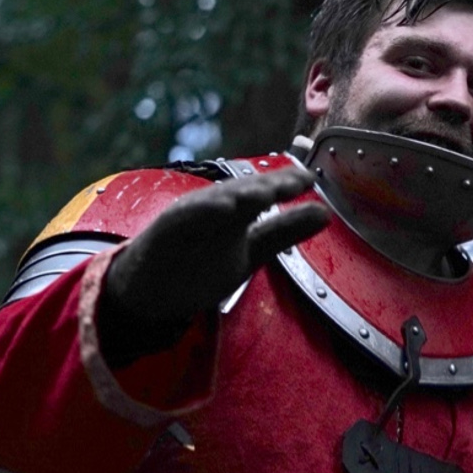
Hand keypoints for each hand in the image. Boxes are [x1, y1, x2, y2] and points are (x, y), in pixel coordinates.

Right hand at [105, 167, 330, 322]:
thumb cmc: (199, 266)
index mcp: (236, 210)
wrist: (147, 292)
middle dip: (270, 185)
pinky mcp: (164, 233)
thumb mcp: (251, 250)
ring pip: (217, 200)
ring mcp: (188, 218)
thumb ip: (284, 231)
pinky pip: (184, 219)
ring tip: (266, 192)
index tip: (312, 179)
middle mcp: (213, 208)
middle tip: (297, 181)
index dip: (287, 183)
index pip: (265, 191)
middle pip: (244, 191)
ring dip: (241, 194)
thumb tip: (324, 213)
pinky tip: (223, 208)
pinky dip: (202, 212)